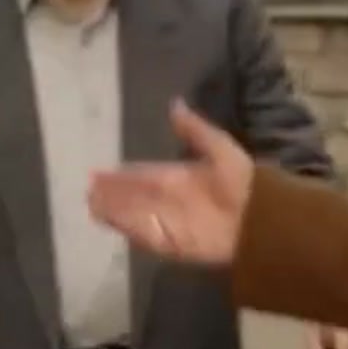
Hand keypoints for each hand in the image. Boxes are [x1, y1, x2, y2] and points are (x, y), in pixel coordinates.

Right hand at [87, 100, 254, 265]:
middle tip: (87, 190)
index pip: (143, 177)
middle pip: (134, 198)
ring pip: (135, 216)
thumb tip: (174, 104)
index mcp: (179, 178)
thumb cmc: (243, 182)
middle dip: (111, 194)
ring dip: (115, 211)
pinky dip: (130, 228)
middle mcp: (171, 201)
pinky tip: (112, 221)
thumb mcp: (219, 148)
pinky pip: (147, 237)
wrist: (260, 218)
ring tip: (91, 205)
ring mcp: (171, 223)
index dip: (121, 176)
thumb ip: (194, 129)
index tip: (99, 174)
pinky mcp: (175, 244)